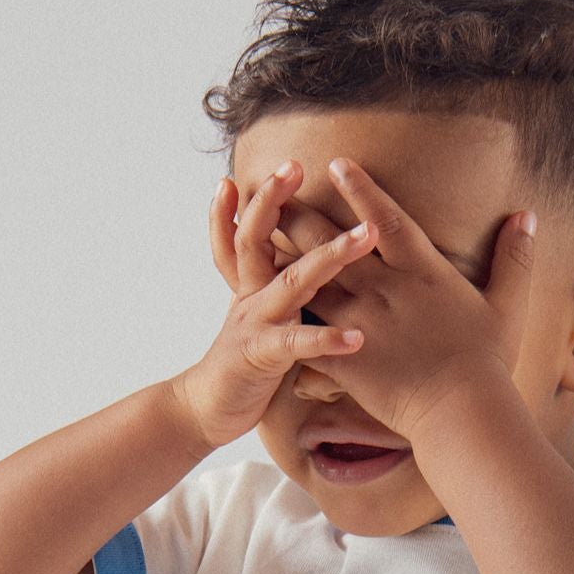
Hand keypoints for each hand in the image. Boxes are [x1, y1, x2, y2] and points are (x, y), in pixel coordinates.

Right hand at [173, 162, 378, 448]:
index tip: (282, 163)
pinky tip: (357, 337)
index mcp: (252, 284)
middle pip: (257, 238)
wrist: (208, 410)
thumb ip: (279, 288)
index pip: (249, 229)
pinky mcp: (264, 357)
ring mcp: (256, 324)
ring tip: (365, 235)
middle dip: (274, 200)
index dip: (260, 198)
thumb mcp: (260, 316)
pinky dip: (328, 340)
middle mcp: (251, 296)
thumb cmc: (244, 364)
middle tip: (296, 164)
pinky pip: (299, 344)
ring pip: (292, 281)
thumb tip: (304, 263)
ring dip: (330, 256)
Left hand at [277, 156, 536, 447]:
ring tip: (255, 238)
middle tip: (275, 189)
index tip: (336, 163)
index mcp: (423, 272)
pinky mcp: (345, 358)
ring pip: (312, 281)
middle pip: (335, 242)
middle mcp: (386, 289)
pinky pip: (306, 333)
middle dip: (303, 212)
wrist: (463, 414)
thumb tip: (527, 217)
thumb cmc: (488, 363)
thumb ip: (514, 258)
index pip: (388, 219)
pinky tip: (256, 305)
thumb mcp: (509, 305)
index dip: (361, 190)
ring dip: (282, 257)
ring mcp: (361, 323)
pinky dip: (282, 317)